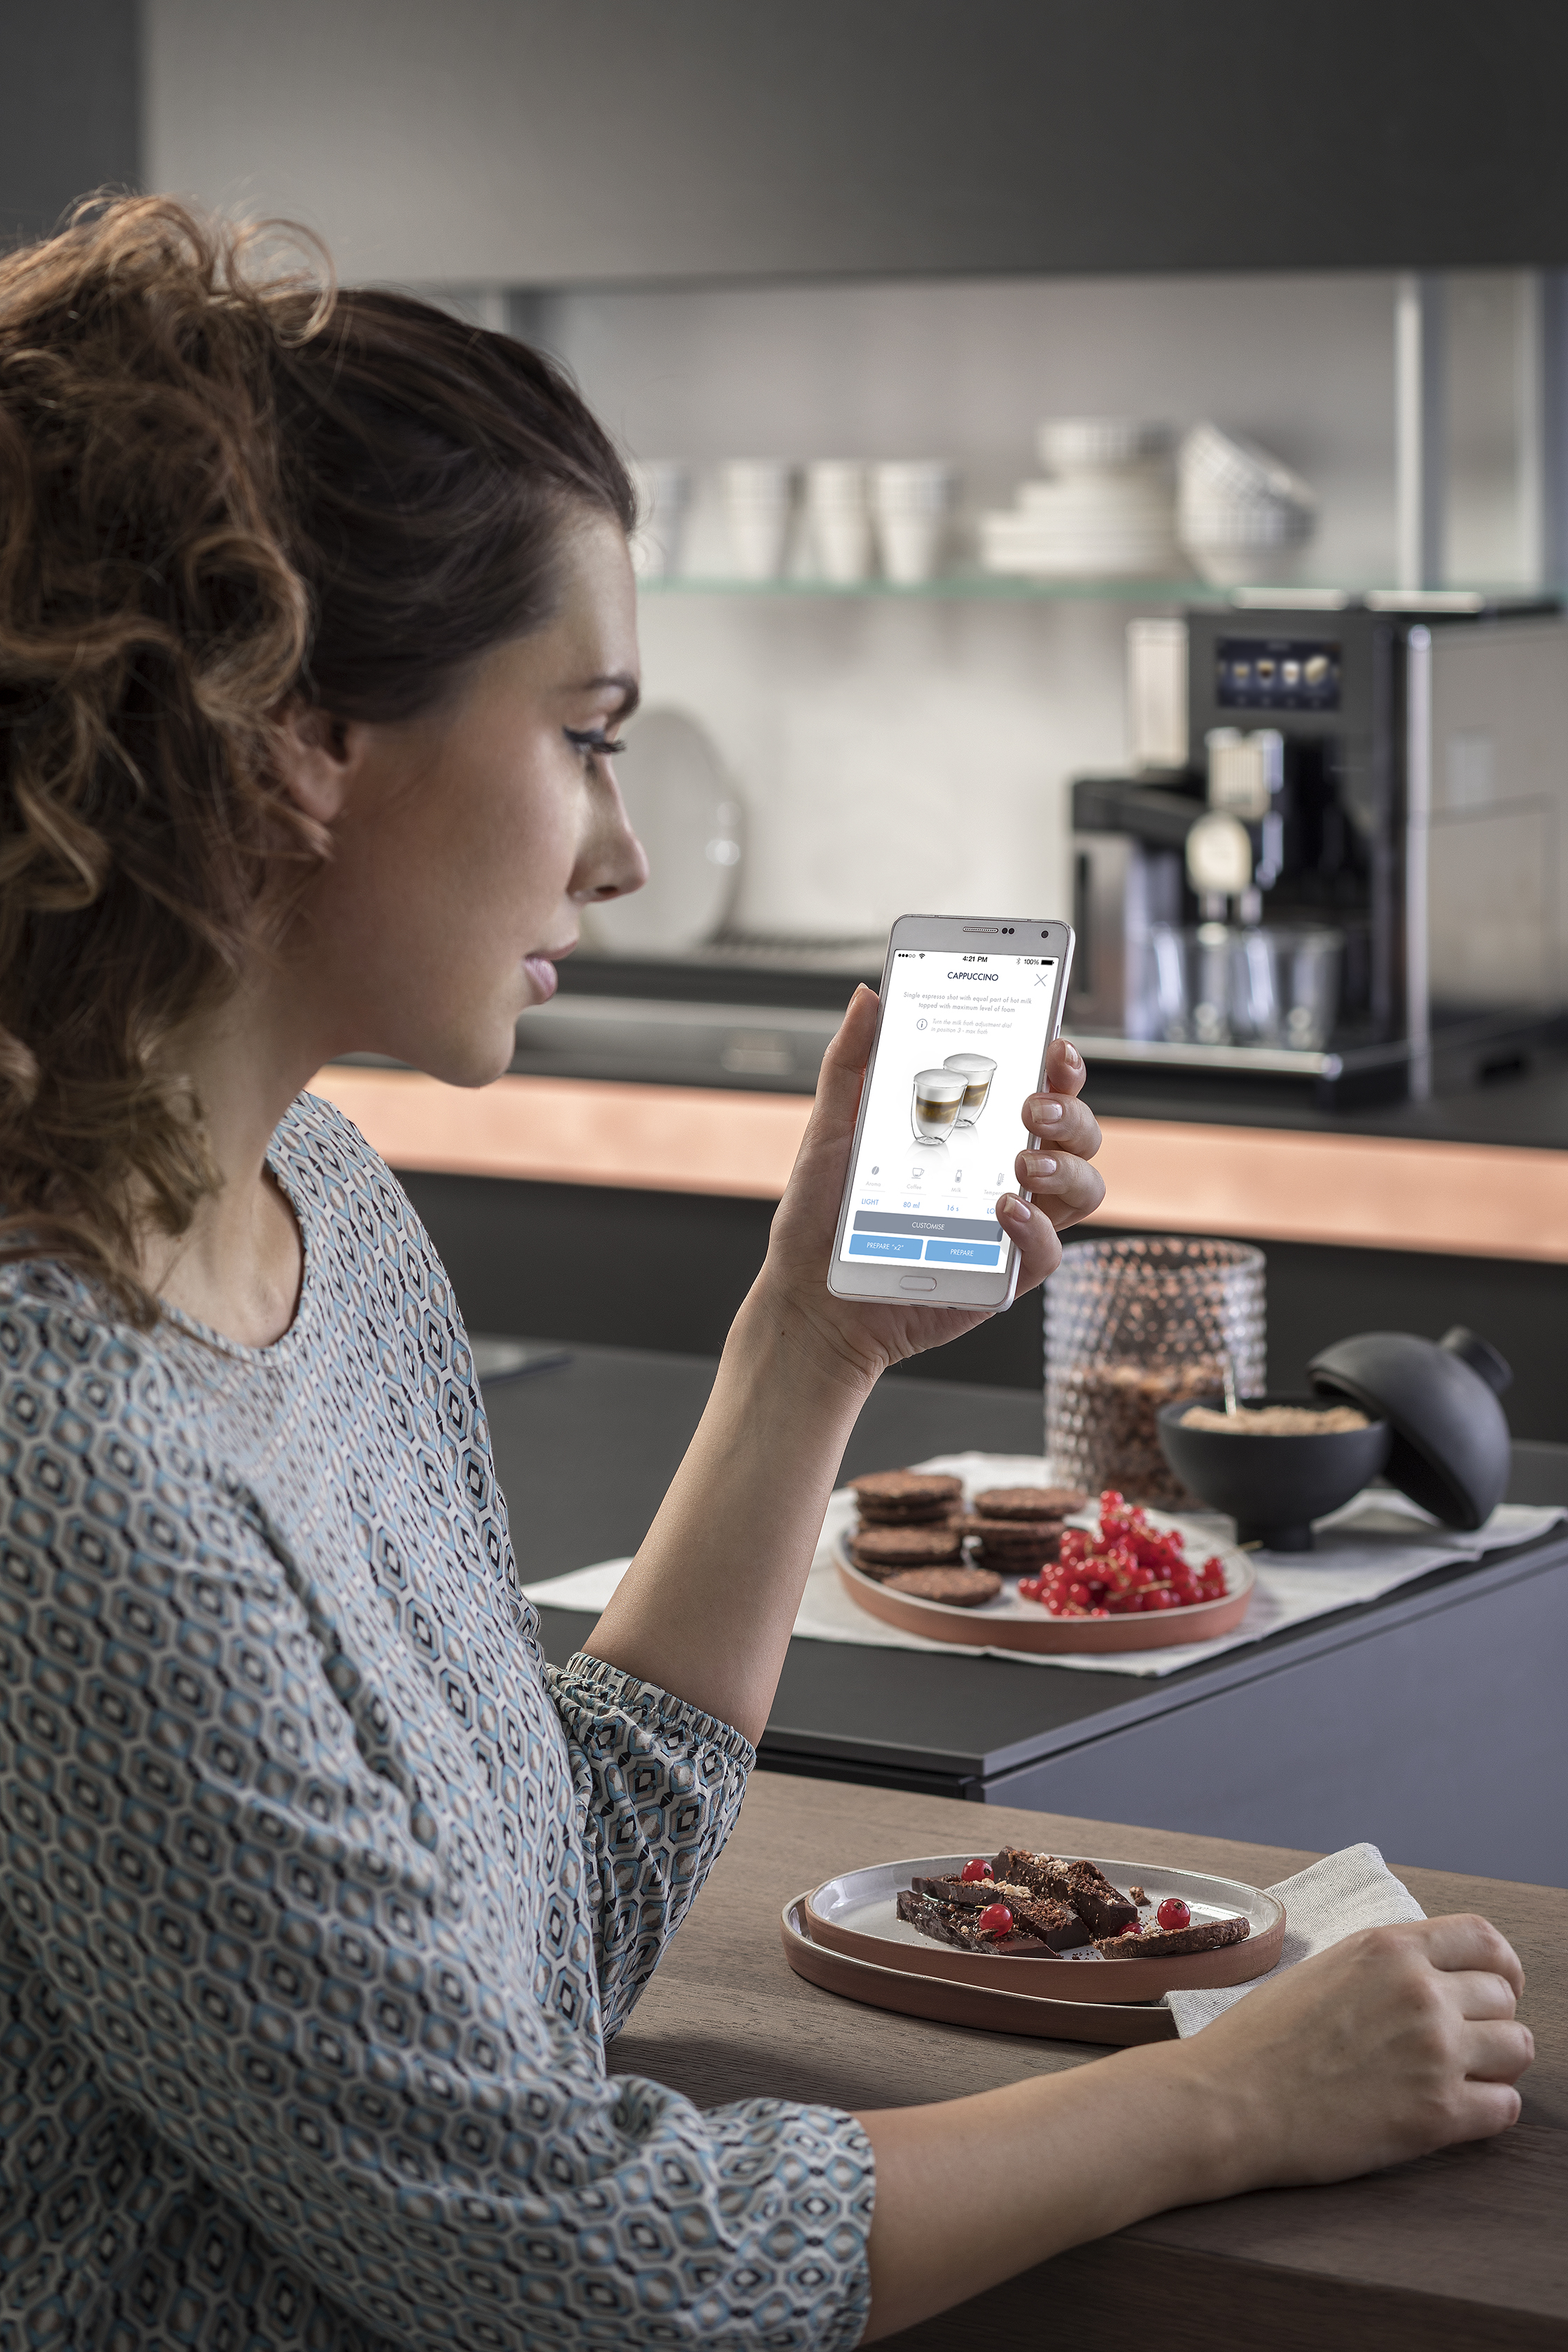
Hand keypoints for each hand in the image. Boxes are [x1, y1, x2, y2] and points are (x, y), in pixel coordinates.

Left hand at [754, 987, 1105, 1389]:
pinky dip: (1036, 1227)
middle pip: (1078, 1131)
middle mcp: (1004, 1172)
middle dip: (1071, 1108)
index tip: (1054, 1045)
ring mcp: (1011, 1224)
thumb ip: (852, 1061)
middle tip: (1032, 1104)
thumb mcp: (832, 1127)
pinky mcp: (1004, 1275)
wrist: (809, 1294)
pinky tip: (1002, 1208)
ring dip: (1067, 1163)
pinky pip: (1049, 1249)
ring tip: (1021, 1159)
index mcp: (975, 1130)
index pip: (1041, 1088)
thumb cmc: (825, 1213)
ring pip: (1085, 1186)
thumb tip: (867, 995)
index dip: (1062, 1065)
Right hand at [1179, 1914, 1532, 2191]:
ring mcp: (1434, 2052)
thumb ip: (1383, 1967)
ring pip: (1517, 2049)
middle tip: (1462, 2045)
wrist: (1229, 2100)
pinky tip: (1454, 2111)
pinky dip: (1488, 2111)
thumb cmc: (1261, 2040)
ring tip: (1461, 2078)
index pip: (1485, 1940)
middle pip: (1504, 1997)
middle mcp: (1420, 1992)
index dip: (1499, 1967)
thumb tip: (1429, 1979)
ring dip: (1496, 2066)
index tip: (1494, 1988)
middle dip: (1488, 2021)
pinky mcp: (1438, 2114)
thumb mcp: (1323, 1970)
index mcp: (1388, 1948)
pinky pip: (1505, 2107)